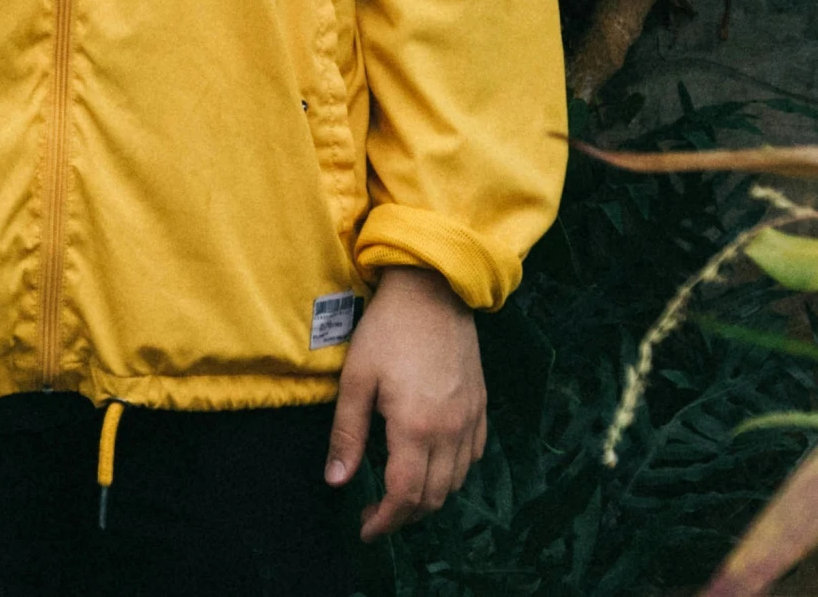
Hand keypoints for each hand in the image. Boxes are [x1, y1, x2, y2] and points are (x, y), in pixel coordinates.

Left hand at [323, 265, 485, 540]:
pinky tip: (433, 462)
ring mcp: (470, 420)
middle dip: (404, 515)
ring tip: (401, 491)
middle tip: (377, 512)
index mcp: (415, 428)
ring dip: (430, 497)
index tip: (365, 527)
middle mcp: (449, 432)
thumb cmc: (387, 330)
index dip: (384, 520)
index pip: (404, 496)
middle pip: (433, 497)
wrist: (432, 289)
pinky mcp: (480, 406)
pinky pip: (473, 456)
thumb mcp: (356, 378)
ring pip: (456, 482)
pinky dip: (453, 472)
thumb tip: (337, 482)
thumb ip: (347, 434)